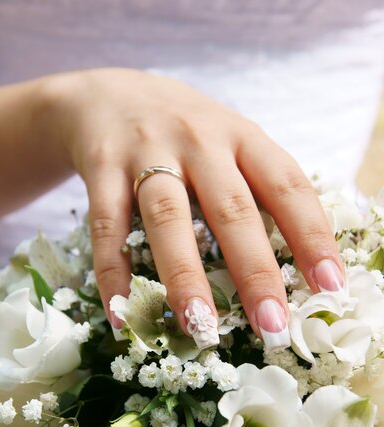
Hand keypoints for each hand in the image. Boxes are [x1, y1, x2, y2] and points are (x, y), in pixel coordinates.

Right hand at [48, 68, 343, 348]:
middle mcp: (199, 140)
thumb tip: (298, 261)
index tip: (330, 285)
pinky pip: (107, 226)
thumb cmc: (184, 133)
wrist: (110, 96)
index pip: (286, 185)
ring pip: (169, 218)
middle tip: (272, 324)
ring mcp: (147, 151)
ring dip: (185, 276)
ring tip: (199, 326)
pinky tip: (121, 314)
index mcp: (241, 136)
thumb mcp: (228, 141)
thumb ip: (256, 186)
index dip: (312, 236)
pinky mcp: (102, 167)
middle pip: (231, 208)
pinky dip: (113, 272)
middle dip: (254, 271)